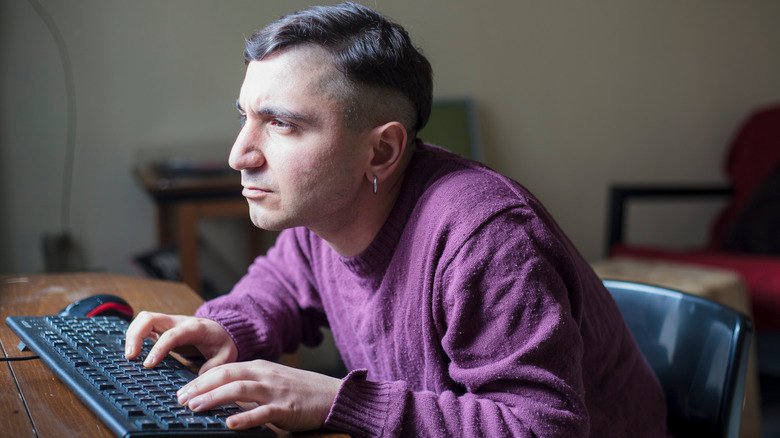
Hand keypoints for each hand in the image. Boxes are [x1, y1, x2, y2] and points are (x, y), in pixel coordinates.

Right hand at [124, 311, 237, 373]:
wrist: (222, 329)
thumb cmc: (222, 342)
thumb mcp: (227, 355)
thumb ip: (215, 366)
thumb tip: (200, 378)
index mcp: (194, 328)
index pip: (172, 335)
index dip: (158, 348)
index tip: (148, 364)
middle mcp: (178, 321)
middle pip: (150, 318)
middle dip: (136, 335)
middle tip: (130, 357)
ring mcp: (169, 323)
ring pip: (143, 319)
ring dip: (132, 334)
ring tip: (129, 356)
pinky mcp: (162, 327)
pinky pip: (144, 325)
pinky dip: (134, 336)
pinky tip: (133, 351)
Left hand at [176, 360, 340, 431]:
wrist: (332, 395)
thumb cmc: (301, 391)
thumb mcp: (273, 381)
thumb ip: (250, 385)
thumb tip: (221, 396)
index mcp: (260, 367)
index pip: (224, 368)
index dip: (200, 379)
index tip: (182, 390)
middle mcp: (265, 375)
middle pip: (226, 375)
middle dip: (200, 386)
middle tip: (180, 398)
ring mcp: (275, 391)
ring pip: (239, 390)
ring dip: (214, 397)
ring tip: (195, 407)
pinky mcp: (286, 408)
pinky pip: (262, 412)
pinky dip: (244, 417)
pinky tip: (229, 424)